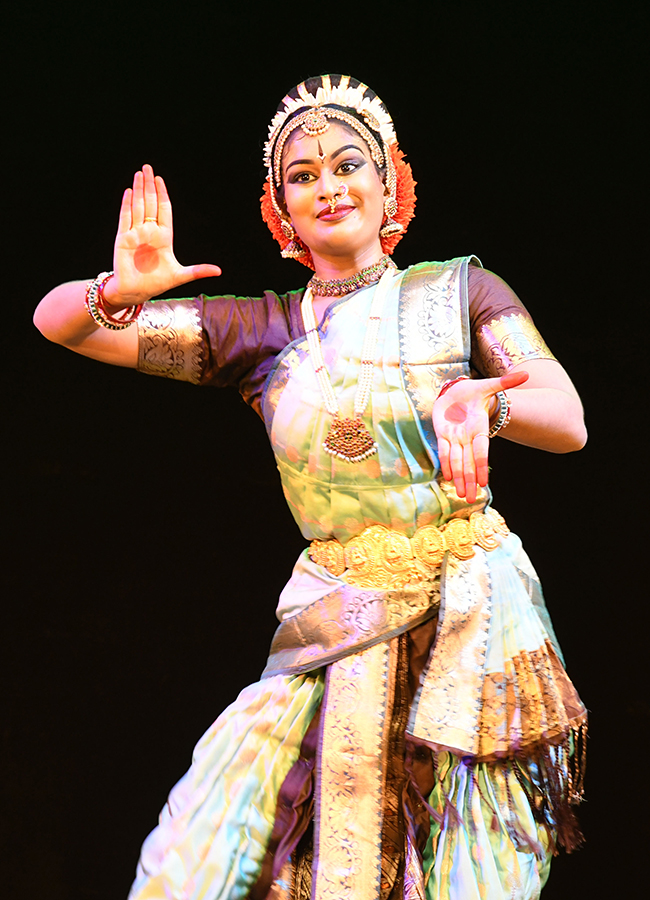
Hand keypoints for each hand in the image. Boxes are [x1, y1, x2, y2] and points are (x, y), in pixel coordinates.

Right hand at [104, 164, 221, 307]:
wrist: (135, 292)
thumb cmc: (156, 283)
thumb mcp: (181, 275)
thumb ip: (198, 271)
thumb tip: (219, 271)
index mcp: (164, 237)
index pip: (163, 210)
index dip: (162, 194)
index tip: (160, 179)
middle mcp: (149, 232)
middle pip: (150, 204)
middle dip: (149, 186)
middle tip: (148, 168)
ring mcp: (136, 234)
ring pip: (138, 207)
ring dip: (139, 190)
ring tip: (139, 174)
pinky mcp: (123, 239)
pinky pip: (125, 218)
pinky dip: (127, 205)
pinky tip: (130, 192)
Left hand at [432, 370, 528, 501]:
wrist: (458, 392)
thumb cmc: (473, 391)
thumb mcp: (488, 386)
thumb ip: (505, 383)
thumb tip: (525, 374)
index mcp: (478, 427)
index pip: (480, 450)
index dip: (480, 466)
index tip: (484, 483)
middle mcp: (467, 436)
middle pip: (468, 462)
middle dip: (469, 480)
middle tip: (471, 498)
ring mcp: (455, 437)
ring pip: (456, 461)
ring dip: (459, 478)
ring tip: (461, 494)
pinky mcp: (442, 434)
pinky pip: (443, 452)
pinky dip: (445, 464)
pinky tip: (448, 478)